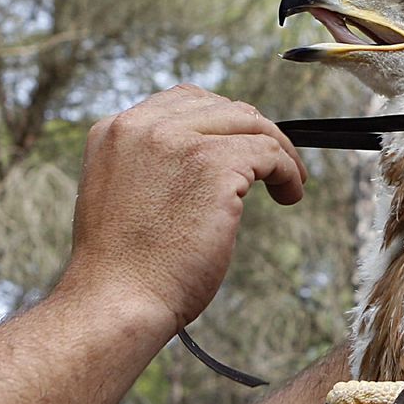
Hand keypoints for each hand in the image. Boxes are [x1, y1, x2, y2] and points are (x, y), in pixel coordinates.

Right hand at [63, 85, 304, 331]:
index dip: (220, 123)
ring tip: (289, 181)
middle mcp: (142, 126)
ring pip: (250, 124)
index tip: (241, 148)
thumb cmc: (123, 270)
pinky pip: (268, 152)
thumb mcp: (122, 198)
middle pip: (220, 107)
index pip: (181, 102)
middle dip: (253, 133)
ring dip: (278, 151)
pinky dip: (287, 171)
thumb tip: (200, 168)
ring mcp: (177, 141)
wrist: (117, 301)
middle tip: (273, 165)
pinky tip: (289, 195)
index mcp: (114, 131)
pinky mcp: (212, 165)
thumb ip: (151, 169)